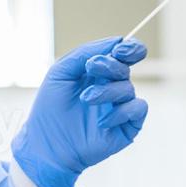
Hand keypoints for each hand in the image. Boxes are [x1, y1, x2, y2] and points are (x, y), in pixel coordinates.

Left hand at [10, 37, 148, 186]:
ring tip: (86, 99)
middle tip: (91, 68)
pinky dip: (122, 111)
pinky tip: (102, 121)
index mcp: (98, 73)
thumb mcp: (61, 72)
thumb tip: (117, 41)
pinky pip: (138, 109)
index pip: (123, 54)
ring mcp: (119, 107)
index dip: (129, 48)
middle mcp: (111, 88)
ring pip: (128, 88)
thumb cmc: (50, 109)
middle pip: (125, 67)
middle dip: (109, 65)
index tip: (121, 48)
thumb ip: (85, 53)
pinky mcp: (127, 126)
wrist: (47, 145)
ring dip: (107, 90)